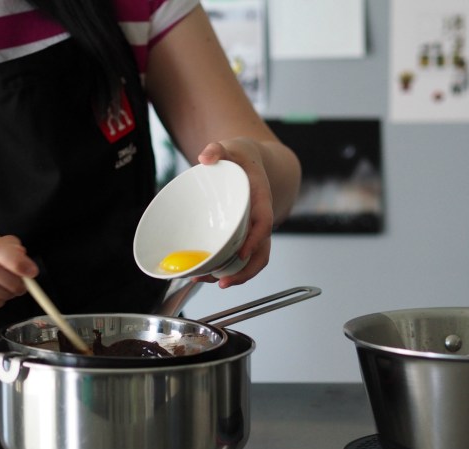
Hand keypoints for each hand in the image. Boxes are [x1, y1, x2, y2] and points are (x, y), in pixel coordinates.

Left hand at [196, 139, 273, 287]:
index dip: (255, 240)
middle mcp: (259, 218)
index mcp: (261, 199)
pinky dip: (225, 268)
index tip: (241, 253)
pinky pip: (239, 256)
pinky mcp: (241, 235)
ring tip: (206, 281)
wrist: (250, 161)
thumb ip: (217, 148)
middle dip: (244, 271)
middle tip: (222, 282)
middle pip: (261, 252)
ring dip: (233, 275)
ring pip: (250, 259)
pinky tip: (205, 274)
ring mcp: (251, 230)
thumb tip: (205, 156)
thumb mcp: (230, 147)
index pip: (264, 223)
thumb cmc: (241, 157)